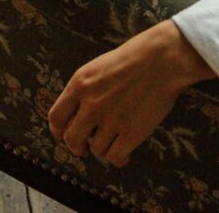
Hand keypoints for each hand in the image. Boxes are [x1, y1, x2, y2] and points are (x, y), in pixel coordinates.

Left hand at [47, 21, 214, 167]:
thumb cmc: (133, 58)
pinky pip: (115, 157)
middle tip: (85, 146)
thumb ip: (83, 90)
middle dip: (77, 147)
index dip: (59, 131)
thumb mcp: (97, 67)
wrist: (162, 58)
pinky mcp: (132, 132)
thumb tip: (75, 114)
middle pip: (71, 139)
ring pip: (96, 150)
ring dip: (103, 149)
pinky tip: (125, 154)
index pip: (55, 118)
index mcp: (80, 84)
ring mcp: (111, 119)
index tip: (66, 133)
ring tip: (113, 141)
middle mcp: (91, 104)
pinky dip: (119, 159)